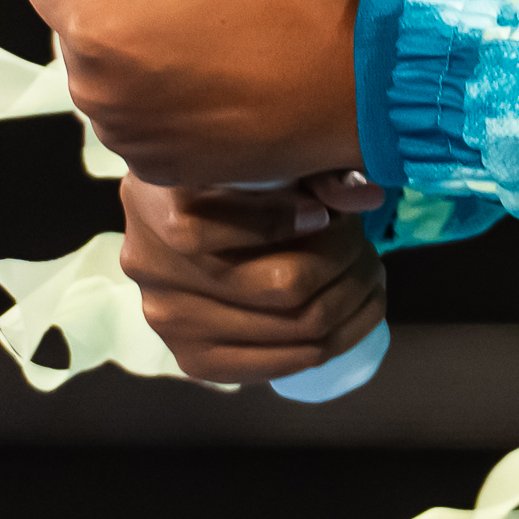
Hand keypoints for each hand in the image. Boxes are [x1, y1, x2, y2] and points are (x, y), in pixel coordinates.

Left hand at [20, 0, 367, 189]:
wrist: (359, 95)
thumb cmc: (298, 14)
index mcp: (99, 29)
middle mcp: (99, 93)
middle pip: (76, 22)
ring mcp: (127, 138)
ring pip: (108, 69)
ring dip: (144, 49)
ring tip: (216, 35)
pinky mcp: (157, 168)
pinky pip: (138, 114)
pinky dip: (166, 95)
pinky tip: (220, 77)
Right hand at [121, 171, 388, 382]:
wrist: (179, 221)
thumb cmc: (228, 174)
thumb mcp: (258, 154)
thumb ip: (308, 167)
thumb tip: (364, 195)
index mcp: (153, 202)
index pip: (217, 229)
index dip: (282, 221)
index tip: (324, 212)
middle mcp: (151, 268)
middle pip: (278, 285)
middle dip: (344, 262)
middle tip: (365, 242)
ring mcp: (170, 322)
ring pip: (294, 328)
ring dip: (350, 301)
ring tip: (367, 271)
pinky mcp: (196, 360)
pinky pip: (283, 364)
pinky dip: (335, 339)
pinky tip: (354, 311)